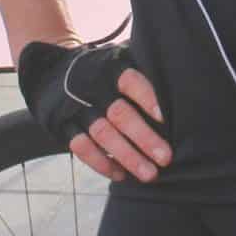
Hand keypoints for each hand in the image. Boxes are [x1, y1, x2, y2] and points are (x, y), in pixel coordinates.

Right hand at [16, 39, 168, 182]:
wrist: (50, 72)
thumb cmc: (102, 71)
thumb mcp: (118, 60)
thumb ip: (143, 69)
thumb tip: (185, 85)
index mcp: (110, 68)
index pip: (130, 81)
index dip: (147, 98)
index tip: (165, 118)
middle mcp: (92, 88)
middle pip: (119, 114)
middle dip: (144, 138)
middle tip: (166, 158)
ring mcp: (76, 109)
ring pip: (102, 134)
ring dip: (128, 157)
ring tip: (150, 174)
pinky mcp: (63, 127)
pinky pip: (82, 148)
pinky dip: (102, 164)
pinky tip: (122, 175)